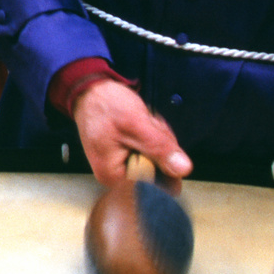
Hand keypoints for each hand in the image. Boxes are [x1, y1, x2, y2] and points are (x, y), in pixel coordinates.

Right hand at [72, 79, 192, 191]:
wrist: (91, 91)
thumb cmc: (104, 105)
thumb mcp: (135, 124)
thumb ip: (158, 148)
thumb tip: (183, 169)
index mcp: (114, 176)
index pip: (156, 181)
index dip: (164, 159)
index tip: (154, 136)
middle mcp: (116, 178)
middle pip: (158, 171)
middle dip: (160, 145)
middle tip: (147, 125)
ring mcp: (122, 167)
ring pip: (157, 160)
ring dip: (156, 139)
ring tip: (142, 122)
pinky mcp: (127, 157)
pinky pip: (149, 153)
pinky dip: (151, 138)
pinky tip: (142, 126)